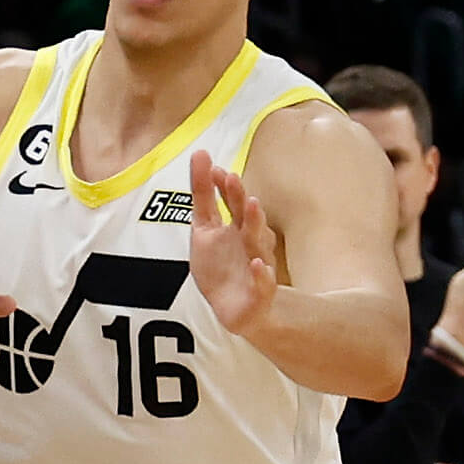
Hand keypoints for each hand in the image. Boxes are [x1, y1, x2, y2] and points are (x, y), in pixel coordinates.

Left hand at [185, 148, 279, 336]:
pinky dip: (261, 275)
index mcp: (237, 226)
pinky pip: (263, 283)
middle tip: (232, 178)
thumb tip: (200, 154)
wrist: (237, 309)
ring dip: (255, 225)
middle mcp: (250, 242)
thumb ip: (202, 195)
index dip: (224, 187)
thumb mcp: (204, 230)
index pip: (232, 202)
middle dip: (240, 198)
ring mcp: (258, 265)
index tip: (214, 169)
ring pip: (258, 245)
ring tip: (252, 206)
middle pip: (246, 217)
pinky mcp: (261, 292)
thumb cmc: (222, 267)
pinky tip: (257, 266)